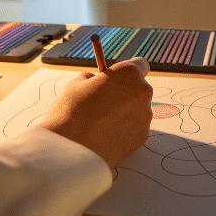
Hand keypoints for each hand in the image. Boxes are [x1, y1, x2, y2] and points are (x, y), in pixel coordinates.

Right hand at [37, 58, 152, 167]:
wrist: (70, 151)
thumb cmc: (71, 112)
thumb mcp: (76, 84)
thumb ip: (93, 79)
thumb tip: (96, 81)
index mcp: (129, 74)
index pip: (141, 64)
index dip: (127, 72)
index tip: (117, 78)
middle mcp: (143, 94)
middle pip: (139, 89)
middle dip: (125, 92)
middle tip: (103, 102)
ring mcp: (145, 117)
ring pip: (137, 109)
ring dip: (124, 112)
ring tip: (100, 122)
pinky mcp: (142, 138)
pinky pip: (135, 127)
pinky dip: (124, 129)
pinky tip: (105, 134)